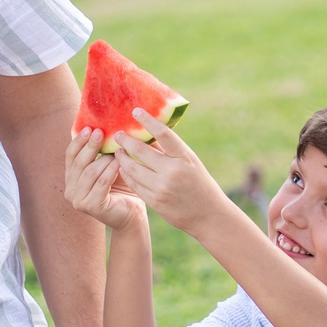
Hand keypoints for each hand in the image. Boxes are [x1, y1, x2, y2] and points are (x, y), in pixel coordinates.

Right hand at [63, 129, 146, 231]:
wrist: (132, 214)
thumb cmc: (123, 186)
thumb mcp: (110, 165)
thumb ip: (104, 149)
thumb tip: (106, 123)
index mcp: (71, 177)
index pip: (70, 155)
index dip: (79, 141)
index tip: (90, 128)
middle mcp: (70, 189)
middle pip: (78, 162)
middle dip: (90, 146)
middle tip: (101, 133)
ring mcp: (78, 200)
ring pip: (90, 173)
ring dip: (104, 160)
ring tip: (117, 151)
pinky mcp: (90, 207)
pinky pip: (101, 184)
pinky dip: (110, 172)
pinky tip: (120, 164)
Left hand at [109, 116, 235, 234]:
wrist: (208, 215)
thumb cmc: (199, 184)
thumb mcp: (190, 163)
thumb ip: (170, 150)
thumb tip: (149, 133)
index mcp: (185, 157)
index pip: (163, 133)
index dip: (148, 120)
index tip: (136, 111)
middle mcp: (172, 171)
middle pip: (141, 150)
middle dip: (126, 140)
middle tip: (118, 134)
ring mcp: (162, 187)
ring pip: (132, 168)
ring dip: (122, 158)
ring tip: (118, 151)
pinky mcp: (154, 200)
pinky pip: (134, 183)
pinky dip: (126, 174)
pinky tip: (123, 168)